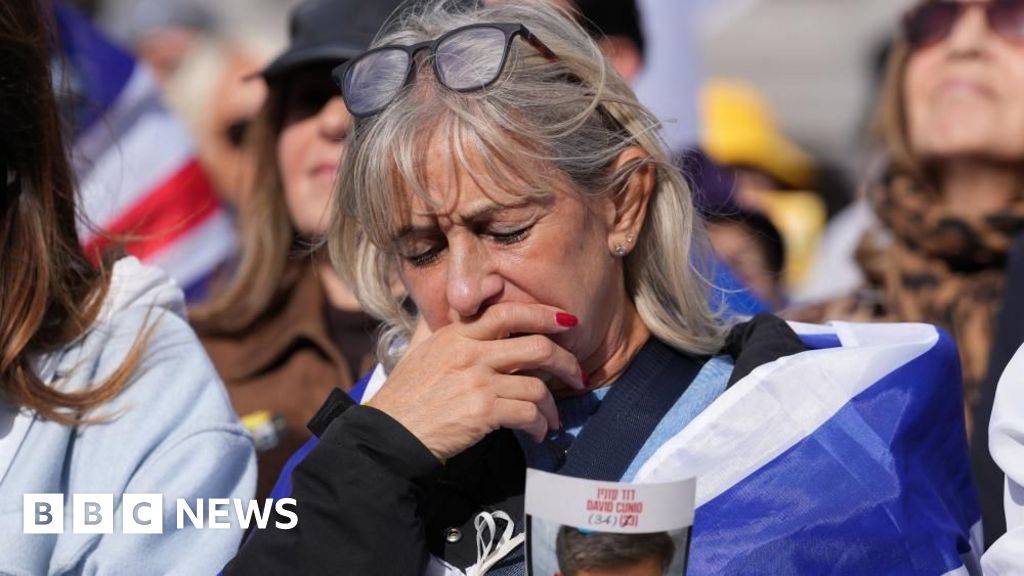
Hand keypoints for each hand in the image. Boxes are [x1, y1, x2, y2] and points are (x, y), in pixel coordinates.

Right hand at [366, 303, 584, 460]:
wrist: (388, 435)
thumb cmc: (404, 398)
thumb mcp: (419, 351)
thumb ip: (440, 329)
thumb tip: (455, 306)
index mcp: (456, 334)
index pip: (508, 312)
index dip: (544, 314)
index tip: (567, 321)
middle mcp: (469, 352)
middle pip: (537, 346)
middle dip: (566, 361)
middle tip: (577, 374)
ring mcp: (477, 381)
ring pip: (537, 386)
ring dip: (552, 406)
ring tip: (552, 418)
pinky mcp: (482, 411)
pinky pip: (528, 414)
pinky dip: (540, 425)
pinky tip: (538, 432)